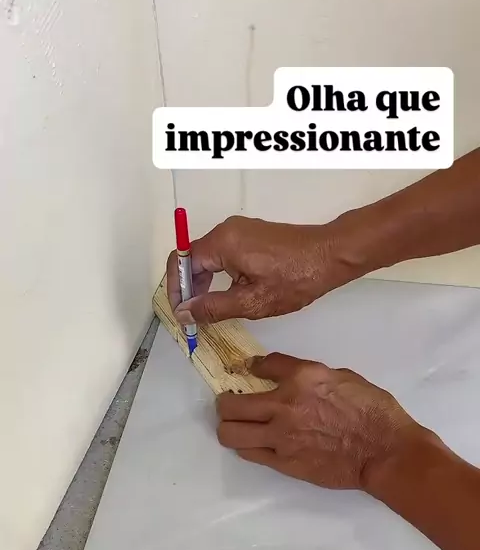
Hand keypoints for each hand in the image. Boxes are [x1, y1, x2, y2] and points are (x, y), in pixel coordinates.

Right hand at [166, 215, 352, 324]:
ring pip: (208, 258)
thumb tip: (184, 313)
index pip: (182, 263)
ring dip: (204, 285)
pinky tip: (228, 297)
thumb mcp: (252, 301)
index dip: (176, 291)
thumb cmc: (296, 277)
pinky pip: (223, 255)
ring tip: (209, 312)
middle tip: (193, 319)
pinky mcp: (251, 236)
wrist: (330, 256)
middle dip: (189, 290)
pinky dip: (219, 276)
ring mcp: (240, 231)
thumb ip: (213, 308)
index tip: (181, 315)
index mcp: (223, 242)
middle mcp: (227, 230)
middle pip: (192, 259)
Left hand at [216, 352, 421, 490]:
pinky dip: (247, 445)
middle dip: (226, 403)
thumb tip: (289, 376)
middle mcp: (284, 405)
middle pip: (230, 404)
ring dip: (229, 427)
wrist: (384, 450)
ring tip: (237, 426)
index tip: (249, 371)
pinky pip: (249, 452)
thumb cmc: (372, 409)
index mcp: (302, 377)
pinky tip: (254, 442)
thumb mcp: (342, 376)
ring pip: (230, 432)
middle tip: (230, 404)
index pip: (261, 365)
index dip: (252, 367)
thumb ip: (309, 375)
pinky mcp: (283, 462)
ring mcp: (280, 436)